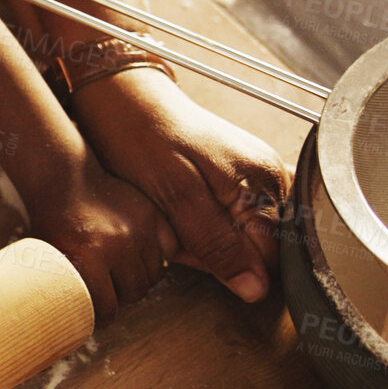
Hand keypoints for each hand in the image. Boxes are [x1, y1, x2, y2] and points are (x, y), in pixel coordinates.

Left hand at [21, 155, 171, 322]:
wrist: (64, 176)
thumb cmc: (52, 219)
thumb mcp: (48, 254)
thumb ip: (62, 286)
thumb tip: (65, 318)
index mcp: (88, 258)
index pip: (108, 307)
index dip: (103, 317)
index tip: (100, 317)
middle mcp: (118, 246)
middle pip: (134, 293)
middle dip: (123, 297)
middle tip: (112, 292)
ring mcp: (139, 230)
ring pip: (154, 275)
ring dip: (141, 279)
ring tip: (125, 274)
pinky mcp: (152, 216)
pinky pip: (169, 250)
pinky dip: (159, 258)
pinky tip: (141, 257)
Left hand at [71, 68, 290, 304]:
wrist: (118, 98)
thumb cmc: (140, 136)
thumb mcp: (175, 194)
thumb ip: (217, 242)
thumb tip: (256, 290)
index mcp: (264, 183)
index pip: (269, 257)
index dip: (227, 265)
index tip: (188, 248)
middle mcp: (268, 181)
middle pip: (252, 250)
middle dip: (209, 251)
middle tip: (171, 226)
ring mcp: (251, 179)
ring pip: (234, 240)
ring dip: (197, 240)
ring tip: (167, 214)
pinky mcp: (231, 181)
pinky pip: (221, 222)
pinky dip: (193, 227)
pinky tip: (172, 211)